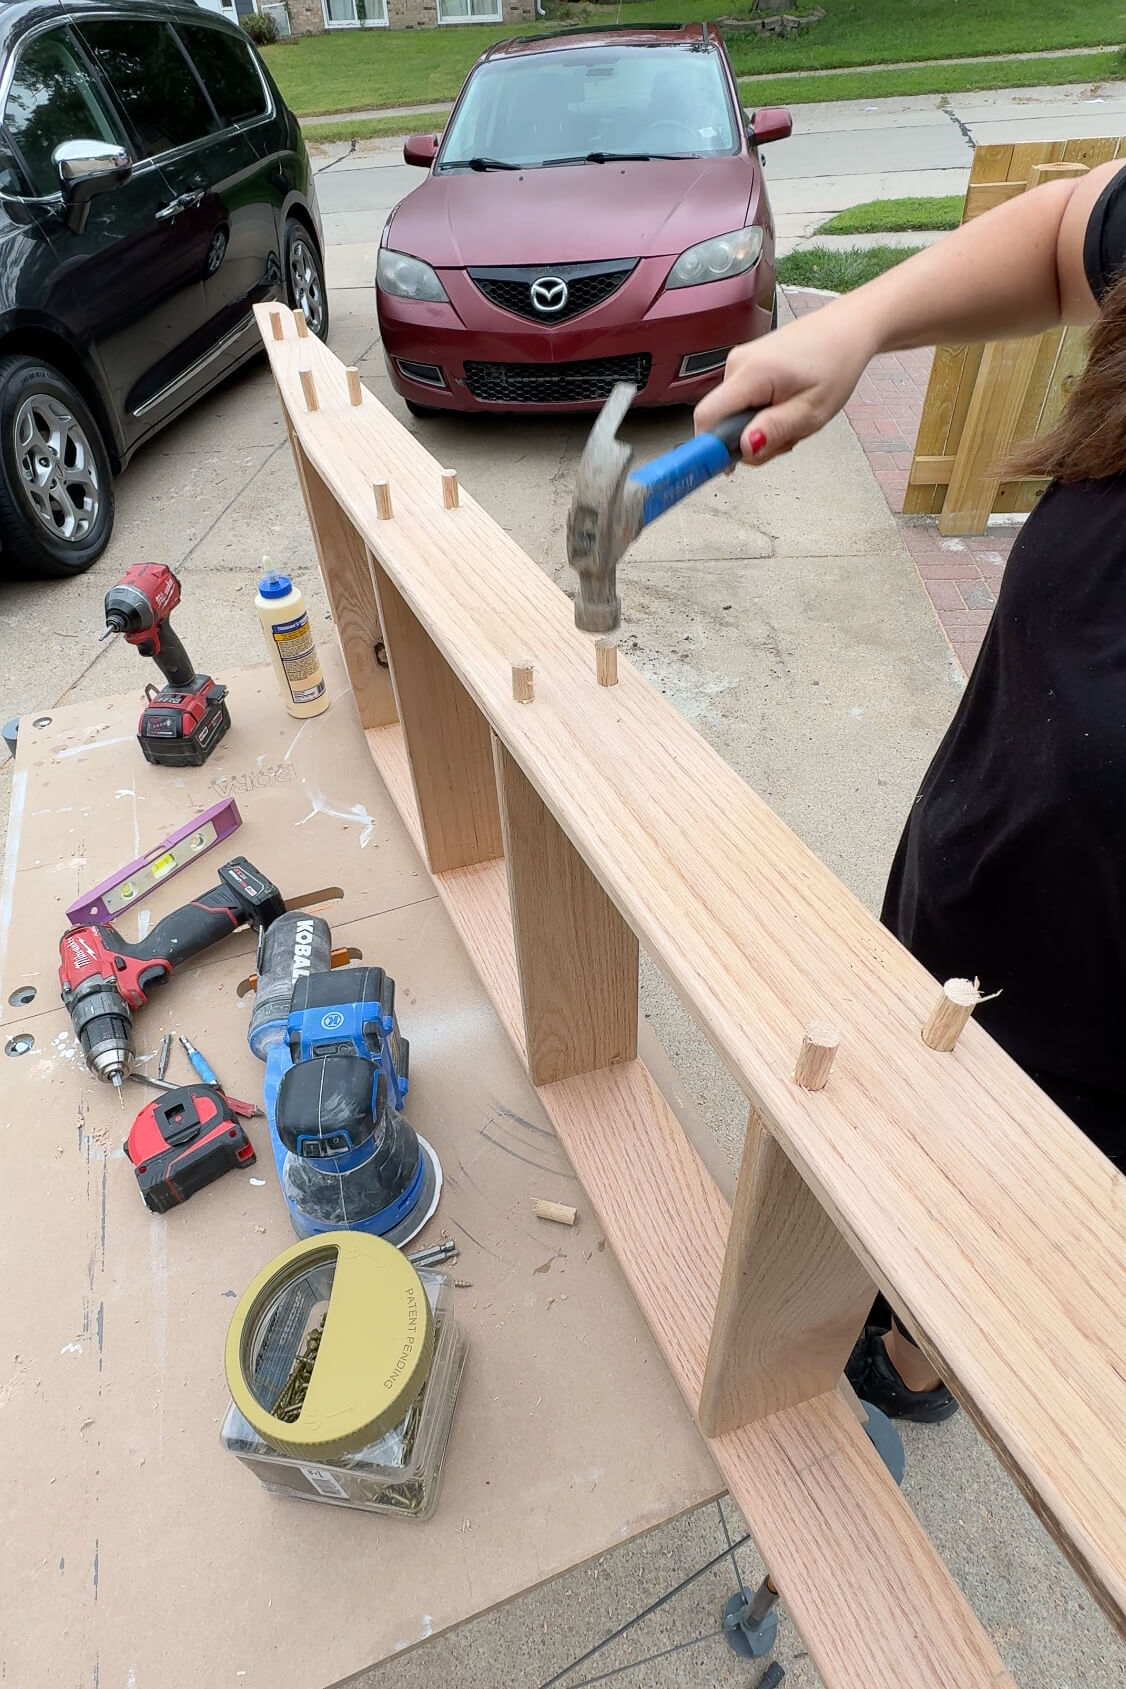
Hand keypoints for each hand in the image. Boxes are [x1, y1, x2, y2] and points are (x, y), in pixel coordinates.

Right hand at [694, 298, 878, 465]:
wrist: (845, 330)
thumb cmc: (835, 364)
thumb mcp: (812, 411)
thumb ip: (776, 430)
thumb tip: (744, 448)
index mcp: (751, 373)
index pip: (707, 417)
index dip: (711, 447)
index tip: (728, 466)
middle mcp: (737, 364)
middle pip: (720, 421)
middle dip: (749, 441)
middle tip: (787, 436)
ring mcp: (738, 363)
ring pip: (732, 416)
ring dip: (760, 428)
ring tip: (792, 416)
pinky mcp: (744, 366)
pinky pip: (740, 403)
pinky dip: (762, 413)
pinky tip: (786, 405)